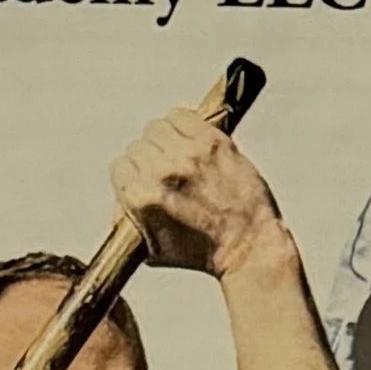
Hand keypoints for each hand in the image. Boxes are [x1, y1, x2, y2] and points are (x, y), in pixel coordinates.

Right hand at [109, 109, 283, 279]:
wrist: (250, 248)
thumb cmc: (201, 253)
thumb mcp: (153, 250)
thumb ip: (130, 220)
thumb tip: (120, 198)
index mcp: (141, 199)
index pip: (120, 167)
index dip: (134, 175)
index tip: (149, 182)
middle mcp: (161, 173)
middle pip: (139, 146)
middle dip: (151, 160)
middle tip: (170, 174)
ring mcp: (187, 155)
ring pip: (157, 128)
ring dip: (165, 140)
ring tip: (180, 156)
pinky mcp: (211, 141)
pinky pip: (181, 116)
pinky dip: (182, 124)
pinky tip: (191, 141)